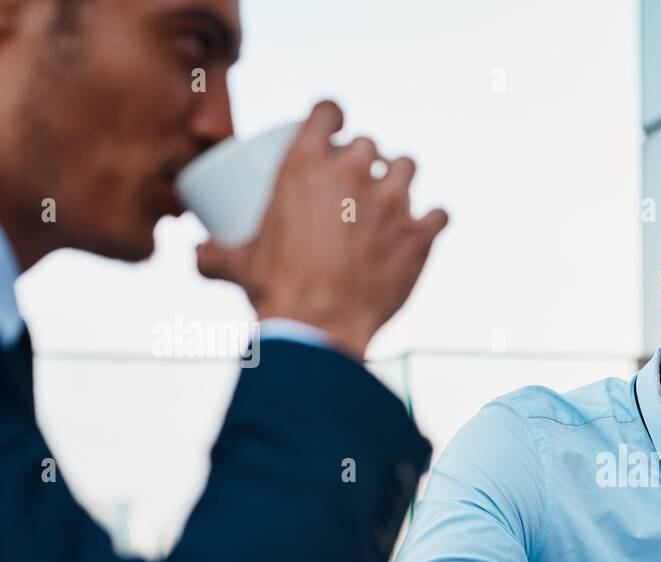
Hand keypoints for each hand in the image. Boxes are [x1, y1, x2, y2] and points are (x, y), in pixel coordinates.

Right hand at [197, 100, 449, 359]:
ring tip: (391, 198)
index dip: (332, 117)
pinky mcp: (419, 235)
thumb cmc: (273, 291)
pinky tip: (426, 227)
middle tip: (356, 183)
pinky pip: (439, 214)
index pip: (328, 111)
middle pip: (369, 144)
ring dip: (400, 178)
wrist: (318, 328)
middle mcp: (354, 172)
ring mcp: (392, 202)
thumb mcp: (233, 264)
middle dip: (364, 158)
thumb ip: (211, 252)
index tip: (333, 131)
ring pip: (408, 167)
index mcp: (306, 163)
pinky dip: (433, 221)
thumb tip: (199, 254)